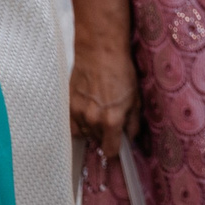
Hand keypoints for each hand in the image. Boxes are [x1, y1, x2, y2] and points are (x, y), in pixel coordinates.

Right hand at [70, 35, 141, 157]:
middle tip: (112, 121)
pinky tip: (88, 112)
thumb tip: (131, 136)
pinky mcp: (68, 105)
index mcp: (111, 120)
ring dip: (92, 129)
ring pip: (85, 133)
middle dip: (106, 135)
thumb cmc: (120, 73)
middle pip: (98, 141)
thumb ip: (133, 122)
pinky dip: (80, 123)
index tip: (118, 147)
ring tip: (100, 112)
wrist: (99, 53)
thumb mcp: (135, 99)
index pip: (110, 150)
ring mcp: (78, 113)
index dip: (116, 150)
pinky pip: (73, 125)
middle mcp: (92, 120)